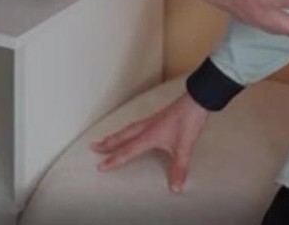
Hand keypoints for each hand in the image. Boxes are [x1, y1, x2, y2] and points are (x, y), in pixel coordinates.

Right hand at [92, 94, 208, 192]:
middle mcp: (146, 128)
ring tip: (105, 139)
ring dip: (115, 135)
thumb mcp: (184, 147)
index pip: (127, 151)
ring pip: (127, 130)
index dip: (113, 160)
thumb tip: (175, 187)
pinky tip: (130, 131)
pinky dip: (126, 130)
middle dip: (106, 143)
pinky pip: (135, 125)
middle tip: (92, 147)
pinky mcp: (156, 118)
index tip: (100, 167)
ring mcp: (150, 121)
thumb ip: (179, 168)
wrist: (196, 101)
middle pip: (121, 137)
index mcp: (148, 136)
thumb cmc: (188, 121)